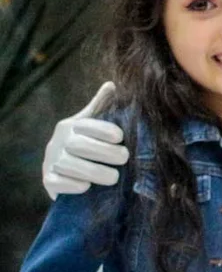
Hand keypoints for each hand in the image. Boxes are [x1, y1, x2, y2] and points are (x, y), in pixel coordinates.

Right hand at [43, 81, 128, 198]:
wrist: (67, 174)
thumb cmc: (87, 146)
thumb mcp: (94, 125)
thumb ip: (101, 107)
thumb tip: (111, 84)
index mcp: (71, 126)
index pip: (86, 125)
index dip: (103, 129)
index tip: (120, 137)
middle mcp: (58, 141)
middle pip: (79, 145)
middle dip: (104, 152)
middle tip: (125, 158)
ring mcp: (51, 161)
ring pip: (68, 165)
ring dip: (93, 171)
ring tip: (115, 177)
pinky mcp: (47, 180)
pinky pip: (56, 182)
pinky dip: (71, 185)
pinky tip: (86, 187)